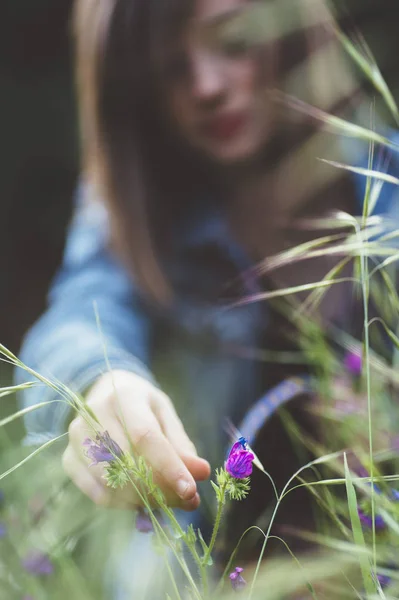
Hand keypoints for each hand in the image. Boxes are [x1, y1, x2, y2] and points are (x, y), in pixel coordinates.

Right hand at [62, 370, 210, 509]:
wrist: (106, 392)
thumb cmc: (141, 405)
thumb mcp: (165, 414)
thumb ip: (181, 444)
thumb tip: (201, 472)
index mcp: (123, 396)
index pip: (145, 437)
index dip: (169, 466)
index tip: (190, 490)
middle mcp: (93, 414)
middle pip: (127, 462)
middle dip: (160, 488)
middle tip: (185, 500)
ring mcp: (76, 437)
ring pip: (110, 482)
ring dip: (143, 499)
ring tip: (165, 499)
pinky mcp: (68, 458)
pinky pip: (96, 493)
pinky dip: (122, 503)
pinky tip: (140, 499)